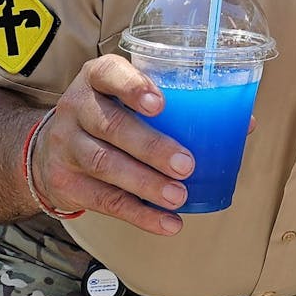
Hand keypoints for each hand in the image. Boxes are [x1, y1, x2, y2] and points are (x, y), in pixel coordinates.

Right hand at [29, 54, 204, 234]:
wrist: (50, 151)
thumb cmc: (111, 118)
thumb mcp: (131, 100)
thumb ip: (181, 107)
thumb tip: (245, 125)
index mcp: (97, 79)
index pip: (108, 73)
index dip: (133, 87)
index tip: (160, 104)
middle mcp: (76, 108)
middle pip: (111, 126)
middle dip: (151, 147)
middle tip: (186, 164)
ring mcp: (66, 146)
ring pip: (104, 164)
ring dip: (146, 183)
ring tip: (179, 196)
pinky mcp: (65, 183)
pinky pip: (104, 200)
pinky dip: (139, 214)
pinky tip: (167, 222)